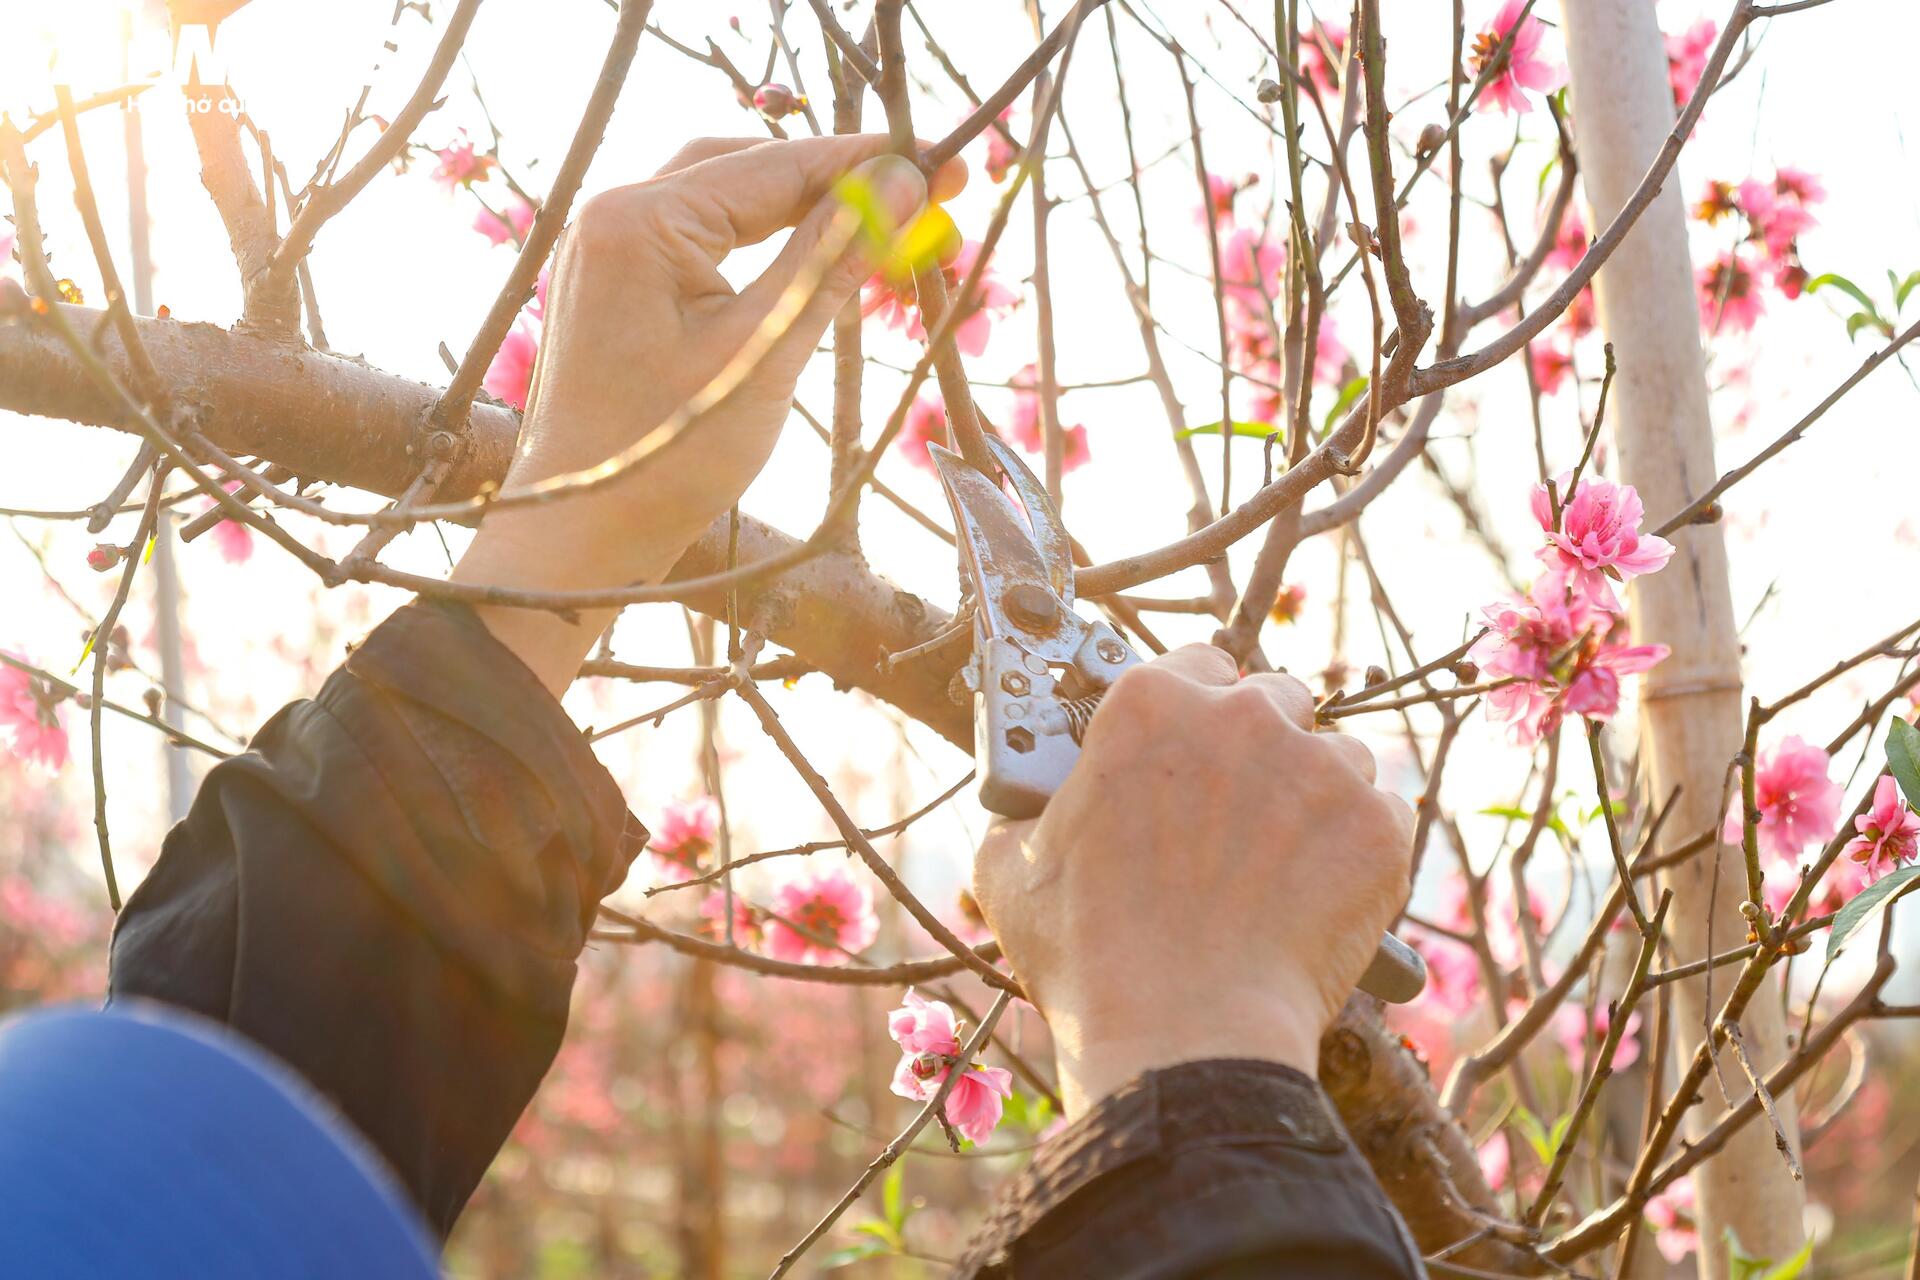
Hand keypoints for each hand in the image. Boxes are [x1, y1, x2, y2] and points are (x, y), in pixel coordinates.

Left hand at [452, 136, 966, 692]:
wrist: (581, 539)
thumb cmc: (668, 459)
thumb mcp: (767, 352)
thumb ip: (832, 257)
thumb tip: (904, 184)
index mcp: (639, 221)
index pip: (776, 165)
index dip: (867, 162)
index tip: (946, 159)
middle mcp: (612, 215)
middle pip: (747, 168)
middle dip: (837, 179)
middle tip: (925, 193)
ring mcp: (607, 250)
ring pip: (724, 199)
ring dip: (801, 208)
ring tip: (880, 224)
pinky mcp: (615, 287)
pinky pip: (699, 239)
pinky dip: (761, 243)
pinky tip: (812, 259)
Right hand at [971, 644, 1414, 1116]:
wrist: (1185, 1037)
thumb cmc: (1090, 957)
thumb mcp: (1009, 872)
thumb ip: (1025, 817)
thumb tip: (1029, 815)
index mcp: (1149, 704)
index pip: (1196, 665)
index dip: (1196, 709)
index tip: (1193, 751)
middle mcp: (1241, 715)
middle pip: (1273, 700)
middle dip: (1260, 747)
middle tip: (1236, 816)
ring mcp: (1320, 767)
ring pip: (1336, 755)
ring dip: (1314, 794)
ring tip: (1281, 866)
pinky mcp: (1377, 827)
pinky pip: (1383, 814)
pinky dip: (1359, 849)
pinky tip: (1322, 895)